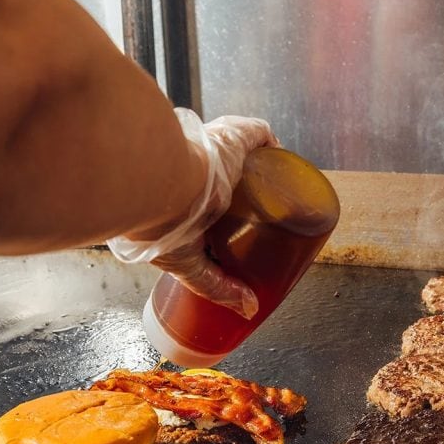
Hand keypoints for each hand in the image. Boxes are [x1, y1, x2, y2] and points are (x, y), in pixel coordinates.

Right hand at [108, 109, 277, 316]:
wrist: (160, 185)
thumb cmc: (163, 225)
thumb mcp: (187, 264)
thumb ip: (216, 286)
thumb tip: (248, 308)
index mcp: (180, 204)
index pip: (207, 210)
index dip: (222, 219)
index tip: (239, 236)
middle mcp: (195, 174)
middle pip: (228, 184)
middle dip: (244, 195)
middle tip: (264, 216)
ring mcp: (215, 152)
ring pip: (244, 159)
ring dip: (260, 169)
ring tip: (278, 190)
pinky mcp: (234, 135)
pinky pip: (259, 136)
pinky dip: (271, 145)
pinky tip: (283, 160)